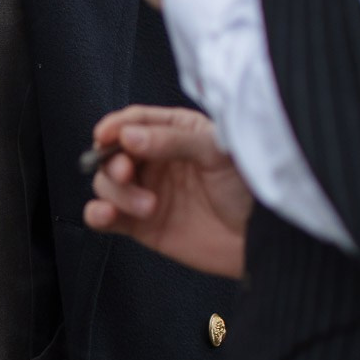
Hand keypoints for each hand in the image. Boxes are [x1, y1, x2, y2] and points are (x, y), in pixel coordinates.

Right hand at [83, 103, 251, 277]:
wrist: (262, 239)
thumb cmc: (251, 188)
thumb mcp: (217, 152)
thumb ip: (172, 141)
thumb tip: (129, 136)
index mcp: (175, 132)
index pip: (134, 120)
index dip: (115, 126)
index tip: (106, 135)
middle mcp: (156, 160)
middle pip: (112, 153)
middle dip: (113, 162)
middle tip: (128, 172)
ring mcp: (147, 192)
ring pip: (106, 184)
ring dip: (117, 193)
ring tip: (148, 207)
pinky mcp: (141, 225)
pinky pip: (106, 216)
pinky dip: (97, 214)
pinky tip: (106, 214)